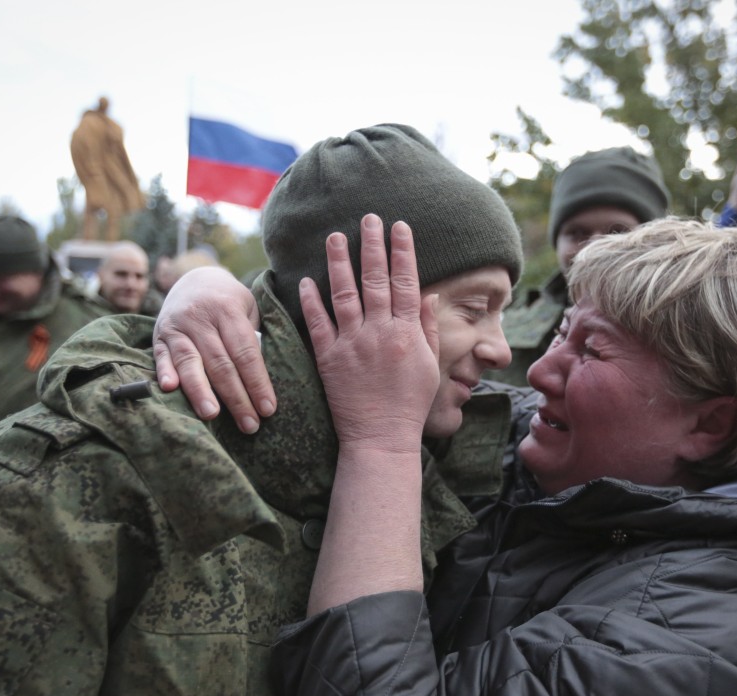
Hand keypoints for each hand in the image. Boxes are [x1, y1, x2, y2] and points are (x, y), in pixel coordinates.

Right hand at [152, 266, 275, 433]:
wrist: (194, 279)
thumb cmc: (229, 303)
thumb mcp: (247, 309)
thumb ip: (251, 338)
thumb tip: (259, 380)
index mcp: (228, 309)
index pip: (246, 352)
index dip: (257, 382)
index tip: (268, 409)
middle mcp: (200, 317)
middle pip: (220, 363)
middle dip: (236, 397)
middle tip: (249, 424)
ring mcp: (177, 326)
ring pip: (190, 362)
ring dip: (200, 391)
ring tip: (211, 414)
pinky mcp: (159, 335)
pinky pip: (161, 356)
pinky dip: (164, 372)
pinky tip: (170, 389)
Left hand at [300, 214, 438, 450]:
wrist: (380, 437)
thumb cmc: (409, 404)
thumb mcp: (429, 365)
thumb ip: (425, 328)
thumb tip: (427, 293)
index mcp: (406, 333)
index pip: (406, 282)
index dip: (403, 251)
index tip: (399, 226)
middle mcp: (379, 333)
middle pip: (376, 280)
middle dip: (372, 245)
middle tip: (368, 217)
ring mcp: (352, 344)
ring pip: (344, 294)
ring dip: (339, 262)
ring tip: (335, 236)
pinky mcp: (329, 359)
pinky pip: (318, 324)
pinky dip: (311, 301)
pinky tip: (307, 280)